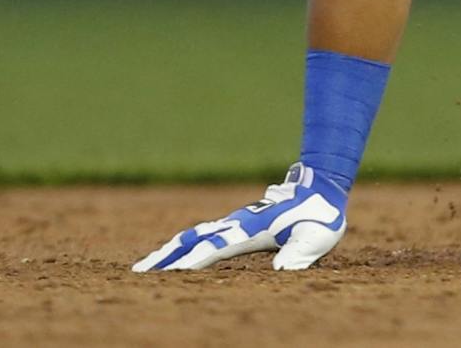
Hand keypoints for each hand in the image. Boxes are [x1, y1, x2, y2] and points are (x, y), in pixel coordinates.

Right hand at [133, 163, 347, 272]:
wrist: (322, 185)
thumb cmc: (321, 215)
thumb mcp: (317, 237)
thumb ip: (300, 253)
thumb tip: (281, 270)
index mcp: (252, 229)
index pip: (216, 248)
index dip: (193, 262)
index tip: (168, 275)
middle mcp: (237, 224)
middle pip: (194, 239)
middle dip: (167, 256)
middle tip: (138, 272)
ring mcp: (235, 222)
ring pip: (195, 235)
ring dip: (170, 250)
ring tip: (144, 267)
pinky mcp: (238, 223)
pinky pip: (204, 234)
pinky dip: (184, 245)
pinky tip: (175, 256)